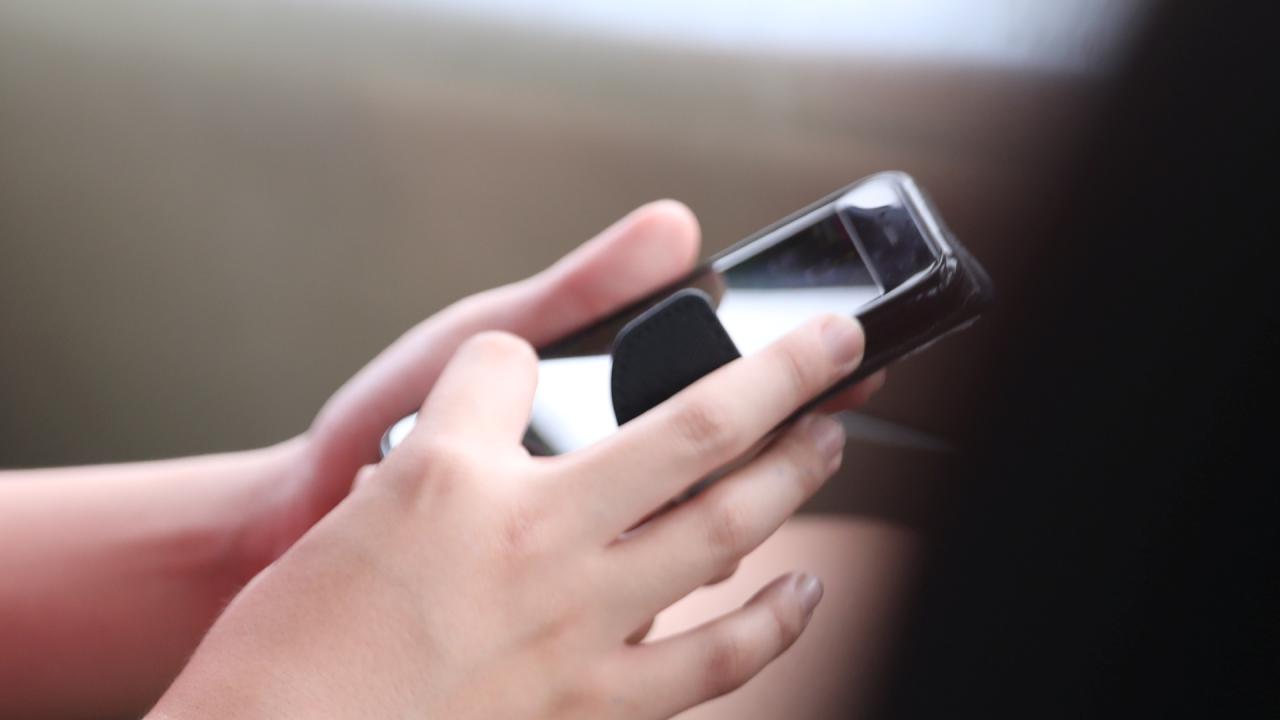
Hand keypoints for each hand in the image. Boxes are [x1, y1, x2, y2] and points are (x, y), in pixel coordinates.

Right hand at [152, 311, 867, 718]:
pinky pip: (714, 660)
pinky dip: (772, 623)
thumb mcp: (357, 508)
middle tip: (836, 342)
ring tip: (829, 437)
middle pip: (690, 425)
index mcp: (452, 474)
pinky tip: (803, 591)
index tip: (528, 359)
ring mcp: (576, 622)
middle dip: (784, 371)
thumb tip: (508, 393)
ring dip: (795, 475)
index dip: (516, 356)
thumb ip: (451, 435)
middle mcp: (531, 537)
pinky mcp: (594, 700)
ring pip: (724, 530)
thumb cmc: (300, 639)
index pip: (507, 363)